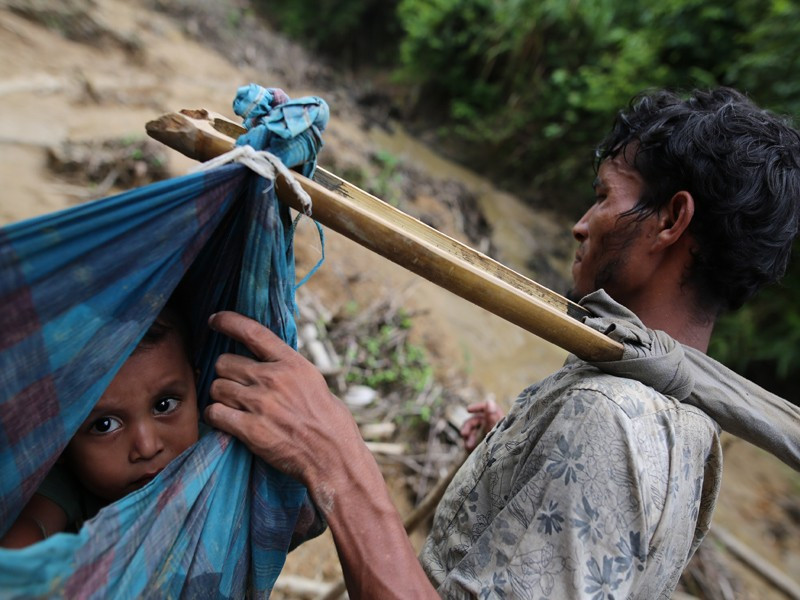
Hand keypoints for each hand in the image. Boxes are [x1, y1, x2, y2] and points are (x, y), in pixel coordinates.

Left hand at [204, 311, 361, 486]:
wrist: (333, 456)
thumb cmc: (329, 421)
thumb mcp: (313, 382)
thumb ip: (287, 369)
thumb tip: (265, 361)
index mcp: (292, 363)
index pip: (253, 332)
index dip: (229, 321)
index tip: (214, 319)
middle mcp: (273, 379)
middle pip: (224, 363)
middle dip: (225, 374)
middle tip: (234, 386)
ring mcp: (260, 404)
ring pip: (216, 388)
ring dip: (220, 396)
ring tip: (233, 406)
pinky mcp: (249, 430)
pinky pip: (214, 413)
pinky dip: (215, 417)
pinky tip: (226, 421)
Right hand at [459, 399, 503, 450]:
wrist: (501, 469)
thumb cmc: (502, 449)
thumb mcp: (495, 433)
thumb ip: (492, 417)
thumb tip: (489, 401)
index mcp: (498, 421)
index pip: (488, 408)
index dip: (478, 407)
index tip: (468, 410)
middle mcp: (492, 426)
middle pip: (476, 420)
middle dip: (469, 426)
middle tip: (463, 434)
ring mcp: (486, 435)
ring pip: (472, 430)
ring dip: (468, 436)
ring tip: (468, 446)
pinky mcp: (481, 443)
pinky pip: (471, 439)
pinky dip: (468, 443)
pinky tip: (469, 449)